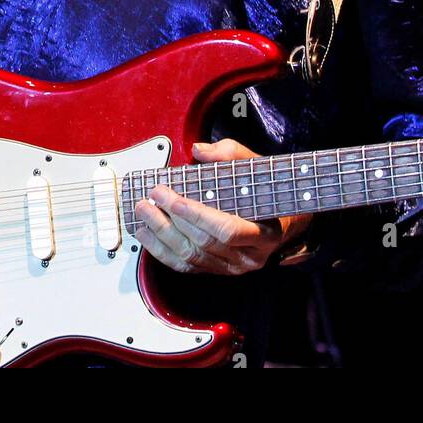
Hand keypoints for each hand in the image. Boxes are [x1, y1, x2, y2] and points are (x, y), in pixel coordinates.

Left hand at [133, 138, 314, 274]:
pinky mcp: (214, 270)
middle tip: (153, 196)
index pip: (227, 230)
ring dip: (161, 234)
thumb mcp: (256, 167)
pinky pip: (184, 265)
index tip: (174, 199)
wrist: (279, 221)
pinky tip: (145, 233)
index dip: (198, 216)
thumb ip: (230, 155)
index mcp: (264, 234)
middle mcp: (248, 257)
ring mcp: (230, 267)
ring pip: (190, 256)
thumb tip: (199, 151)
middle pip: (203, 243)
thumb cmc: (264, 192)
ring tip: (143, 210)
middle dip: (172, 219)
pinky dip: (160, 250)